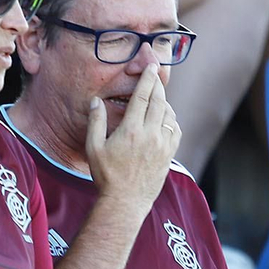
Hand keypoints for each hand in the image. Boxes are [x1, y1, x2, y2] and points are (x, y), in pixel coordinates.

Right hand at [85, 64, 179, 211]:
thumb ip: (95, 122)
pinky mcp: (169, 155)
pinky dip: (172, 120)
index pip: (142, 97)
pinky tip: (165, 119)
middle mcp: (150, 135)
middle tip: (156, 73)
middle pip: (159, 101)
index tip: (151, 66)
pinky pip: (176, 130)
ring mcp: (162, 145)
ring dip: (164, 102)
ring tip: (157, 97)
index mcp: (131, 130)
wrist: (125, 202)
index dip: (147, 79)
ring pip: (169, 115)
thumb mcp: (93, 148)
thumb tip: (96, 101)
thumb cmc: (106, 176)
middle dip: (158, 84)